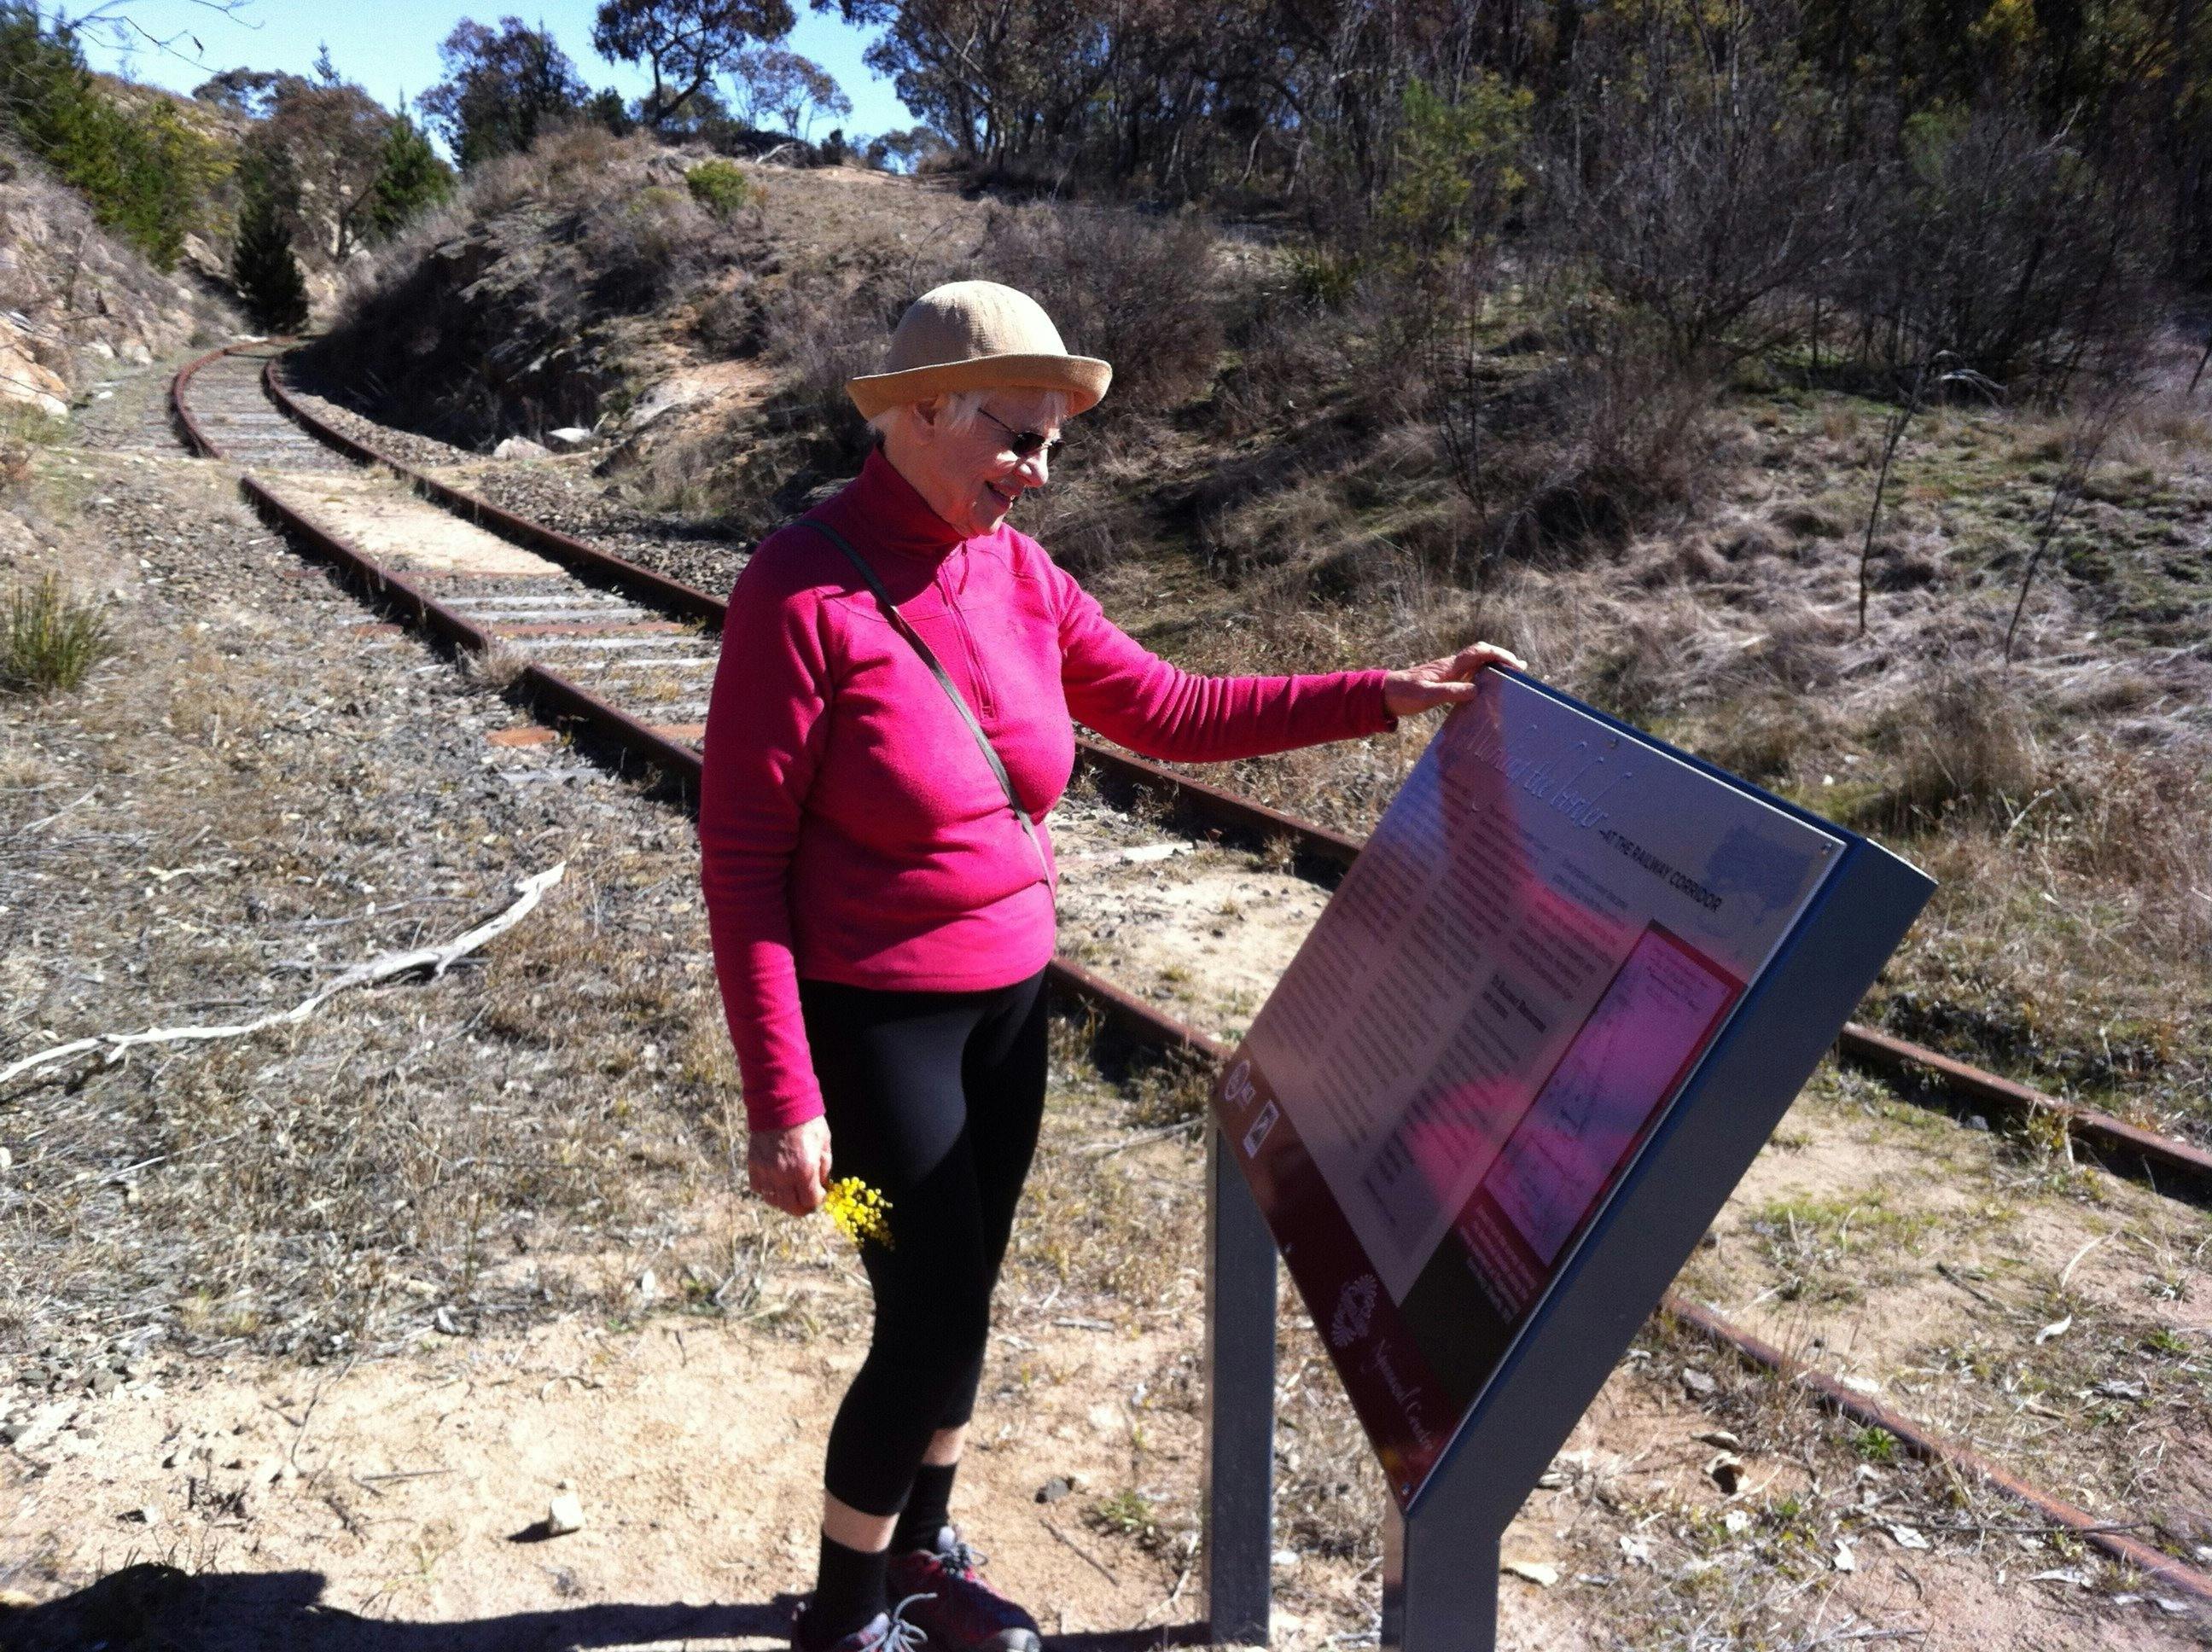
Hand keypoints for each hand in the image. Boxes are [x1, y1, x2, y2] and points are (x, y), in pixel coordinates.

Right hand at [748, 1116, 832, 1214]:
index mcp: (804, 1169)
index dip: (817, 1200)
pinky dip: (766, 1188)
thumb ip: (824, 1168)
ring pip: (772, 1200)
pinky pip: (758, 1187)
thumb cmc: (807, 1121)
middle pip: (790, 1207)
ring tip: (790, 1192)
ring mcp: (766, 1171)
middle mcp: (784, 1174)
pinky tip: (775, 1181)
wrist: (781, 1103)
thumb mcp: (824, 1143)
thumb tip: (822, 1185)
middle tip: (806, 1202)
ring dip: (783, 1200)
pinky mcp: (754, 1164)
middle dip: (801, 1208)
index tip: (819, 1194)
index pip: (810, 1201)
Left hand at [1382, 640, 1528, 716]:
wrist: (1383, 694)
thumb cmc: (1403, 695)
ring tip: (1511, 676)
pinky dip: (1482, 676)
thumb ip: (1450, 692)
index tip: (1514, 664)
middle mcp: (1450, 666)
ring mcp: (1447, 672)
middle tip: (1520, 668)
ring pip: (1476, 664)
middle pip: (1481, 655)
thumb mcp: (1427, 696)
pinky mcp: (1443, 680)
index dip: (1498, 655)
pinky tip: (1486, 686)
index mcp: (1449, 667)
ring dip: (1494, 667)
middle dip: (1502, 659)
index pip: (1478, 653)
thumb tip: (1476, 690)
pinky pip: (1468, 674)